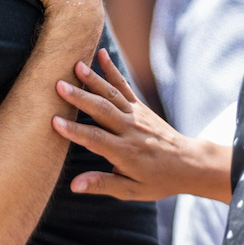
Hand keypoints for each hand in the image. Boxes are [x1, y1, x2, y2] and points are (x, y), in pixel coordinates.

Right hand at [52, 50, 232, 202]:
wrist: (188, 163)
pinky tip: (101, 54)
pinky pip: (124, 85)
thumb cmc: (157, 180)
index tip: (54, 121)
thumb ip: (102, 185)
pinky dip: (112, 69)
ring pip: (111, 94)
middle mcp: (130, 130)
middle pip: (102, 110)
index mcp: (125, 152)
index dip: (75, 131)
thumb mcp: (131, 191)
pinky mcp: (140, 106)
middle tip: (58, 85)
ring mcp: (136, 115)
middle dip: (79, 97)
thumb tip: (74, 185)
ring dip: (93, 79)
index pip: (96, 139)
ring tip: (75, 65)